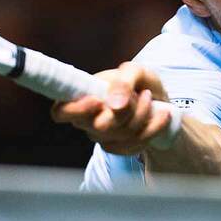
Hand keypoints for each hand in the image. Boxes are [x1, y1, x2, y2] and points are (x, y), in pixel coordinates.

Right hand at [50, 62, 172, 154]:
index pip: (60, 112)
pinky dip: (153, 128)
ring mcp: (102, 137)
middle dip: (129, 110)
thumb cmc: (139, 83)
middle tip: (143, 93)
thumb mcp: (136, 71)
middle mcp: (88, 121)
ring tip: (151, 99)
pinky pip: (134, 146)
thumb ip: (124, 81)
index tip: (97, 101)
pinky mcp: (119, 148)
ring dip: (144, 116)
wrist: (159, 102)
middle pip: (99, 126)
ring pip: (120, 136)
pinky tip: (160, 115)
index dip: (74, 110)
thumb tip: (115, 104)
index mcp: (83, 97)